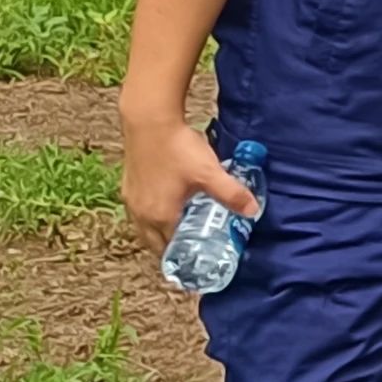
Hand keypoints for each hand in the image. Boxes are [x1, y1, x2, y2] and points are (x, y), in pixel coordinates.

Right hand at [122, 112, 255, 248]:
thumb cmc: (178, 148)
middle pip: (156, 243)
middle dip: (174, 249)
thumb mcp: (209, 173)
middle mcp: (141, 214)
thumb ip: (231, 194)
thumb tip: (254, 210)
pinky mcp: (128, 187)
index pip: (172, 250)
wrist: (149, 121)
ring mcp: (131, 201)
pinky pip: (140, 213)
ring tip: (183, 228)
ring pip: (145, 229)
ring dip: (161, 233)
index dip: (187, 256)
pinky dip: (153, 217)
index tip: (200, 260)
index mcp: (159, 217)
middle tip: (194, 248)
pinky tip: (167, 206)